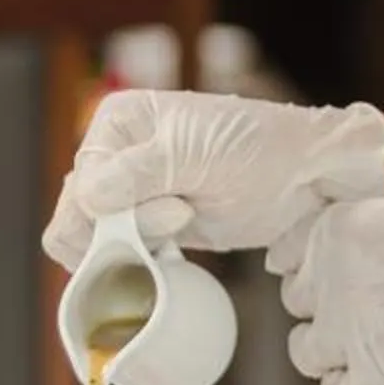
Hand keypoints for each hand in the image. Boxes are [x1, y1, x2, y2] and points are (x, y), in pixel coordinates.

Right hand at [42, 91, 383, 269]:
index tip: (174, 208)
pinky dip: (141, 262)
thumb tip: (87, 195)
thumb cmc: (258, 148)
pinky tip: (177, 250)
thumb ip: (140, 173)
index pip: (80, 183)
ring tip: (186, 221)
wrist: (305, 175)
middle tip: (181, 216)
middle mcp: (116, 156)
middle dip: (127, 229)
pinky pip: (122, 256)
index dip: (116, 210)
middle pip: (79, 216)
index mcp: (117, 122)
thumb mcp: (198, 152)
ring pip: (96, 243)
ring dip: (137, 246)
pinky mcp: (152, 226)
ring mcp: (133, 194)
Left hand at [270, 176, 383, 384]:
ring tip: (368, 335)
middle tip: (370, 296)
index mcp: (338, 227)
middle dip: (325, 297)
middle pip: (297, 297)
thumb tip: (348, 230)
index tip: (344, 261)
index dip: (312, 256)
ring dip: (327, 343)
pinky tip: (376, 369)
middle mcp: (332, 280)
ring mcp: (353, 334)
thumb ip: (368, 214)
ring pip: (304, 349)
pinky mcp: (381, 380)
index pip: (286, 249)